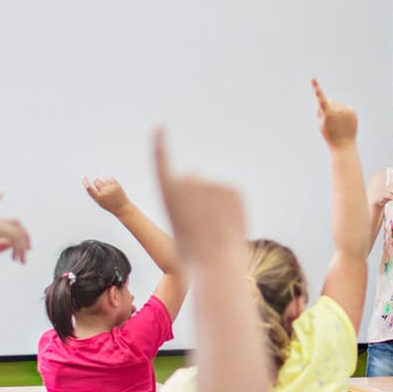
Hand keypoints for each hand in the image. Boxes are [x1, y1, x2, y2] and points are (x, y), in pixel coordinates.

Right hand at [0, 193, 30, 268]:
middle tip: (29, 250)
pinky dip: (19, 247)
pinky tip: (16, 257)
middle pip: (16, 221)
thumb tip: (10, 243)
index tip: (0, 190)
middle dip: (25, 236)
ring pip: (18, 231)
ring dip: (23, 247)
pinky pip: (14, 235)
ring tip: (22, 260)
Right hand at [83, 175, 133, 216]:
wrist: (122, 208)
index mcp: (98, 198)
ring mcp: (111, 188)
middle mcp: (104, 192)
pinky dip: (110, 180)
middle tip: (102, 188)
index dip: (85, 182)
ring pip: (103, 178)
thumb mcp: (100, 202)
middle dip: (97, 182)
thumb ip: (95, 193)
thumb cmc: (110, 205)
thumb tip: (94, 181)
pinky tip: (112, 186)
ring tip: (109, 188)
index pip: (89, 188)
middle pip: (96, 180)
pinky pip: (110, 177)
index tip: (83, 176)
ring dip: (104, 181)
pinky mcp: (117, 185)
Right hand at [153, 129, 246, 260]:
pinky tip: (228, 225)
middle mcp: (186, 181)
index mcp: (167, 192)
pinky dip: (231, 208)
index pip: (161, 161)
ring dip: (215, 204)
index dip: (161, 144)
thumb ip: (186, 209)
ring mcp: (211, 182)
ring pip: (213, 189)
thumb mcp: (179, 231)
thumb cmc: (193, 256)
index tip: (160, 128)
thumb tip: (200, 203)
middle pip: (193, 178)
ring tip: (214, 228)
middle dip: (197, 193)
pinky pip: (230, 195)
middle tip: (201, 221)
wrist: (215, 263)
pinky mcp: (232, 188)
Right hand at [313, 79, 357, 146]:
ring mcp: (347, 110)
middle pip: (330, 101)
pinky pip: (345, 107)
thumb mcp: (321, 124)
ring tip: (338, 123)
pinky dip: (343, 112)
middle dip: (328, 107)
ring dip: (336, 110)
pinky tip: (344, 122)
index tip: (313, 79)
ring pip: (338, 104)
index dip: (317, 88)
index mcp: (328, 113)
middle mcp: (338, 110)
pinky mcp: (353, 112)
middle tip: (330, 121)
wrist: (344, 145)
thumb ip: (320, 111)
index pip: (321, 98)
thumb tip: (323, 102)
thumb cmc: (330, 135)